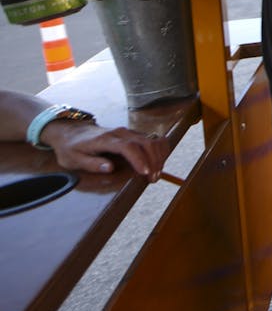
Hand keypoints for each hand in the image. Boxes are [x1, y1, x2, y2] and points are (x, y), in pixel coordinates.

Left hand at [42, 122, 170, 182]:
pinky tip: (159, 161)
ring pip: (152, 139)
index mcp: (105, 139)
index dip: (139, 159)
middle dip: (154, 160)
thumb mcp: (74, 159)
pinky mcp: (133, 134)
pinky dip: (160, 149)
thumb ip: (92, 164)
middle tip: (153, 179)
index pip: (128, 147)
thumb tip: (110, 168)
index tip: (145, 173)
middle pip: (145, 142)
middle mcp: (120, 133)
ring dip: (159, 156)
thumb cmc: (72, 148)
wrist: (72, 131)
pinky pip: (153, 138)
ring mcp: (128, 132)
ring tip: (156, 173)